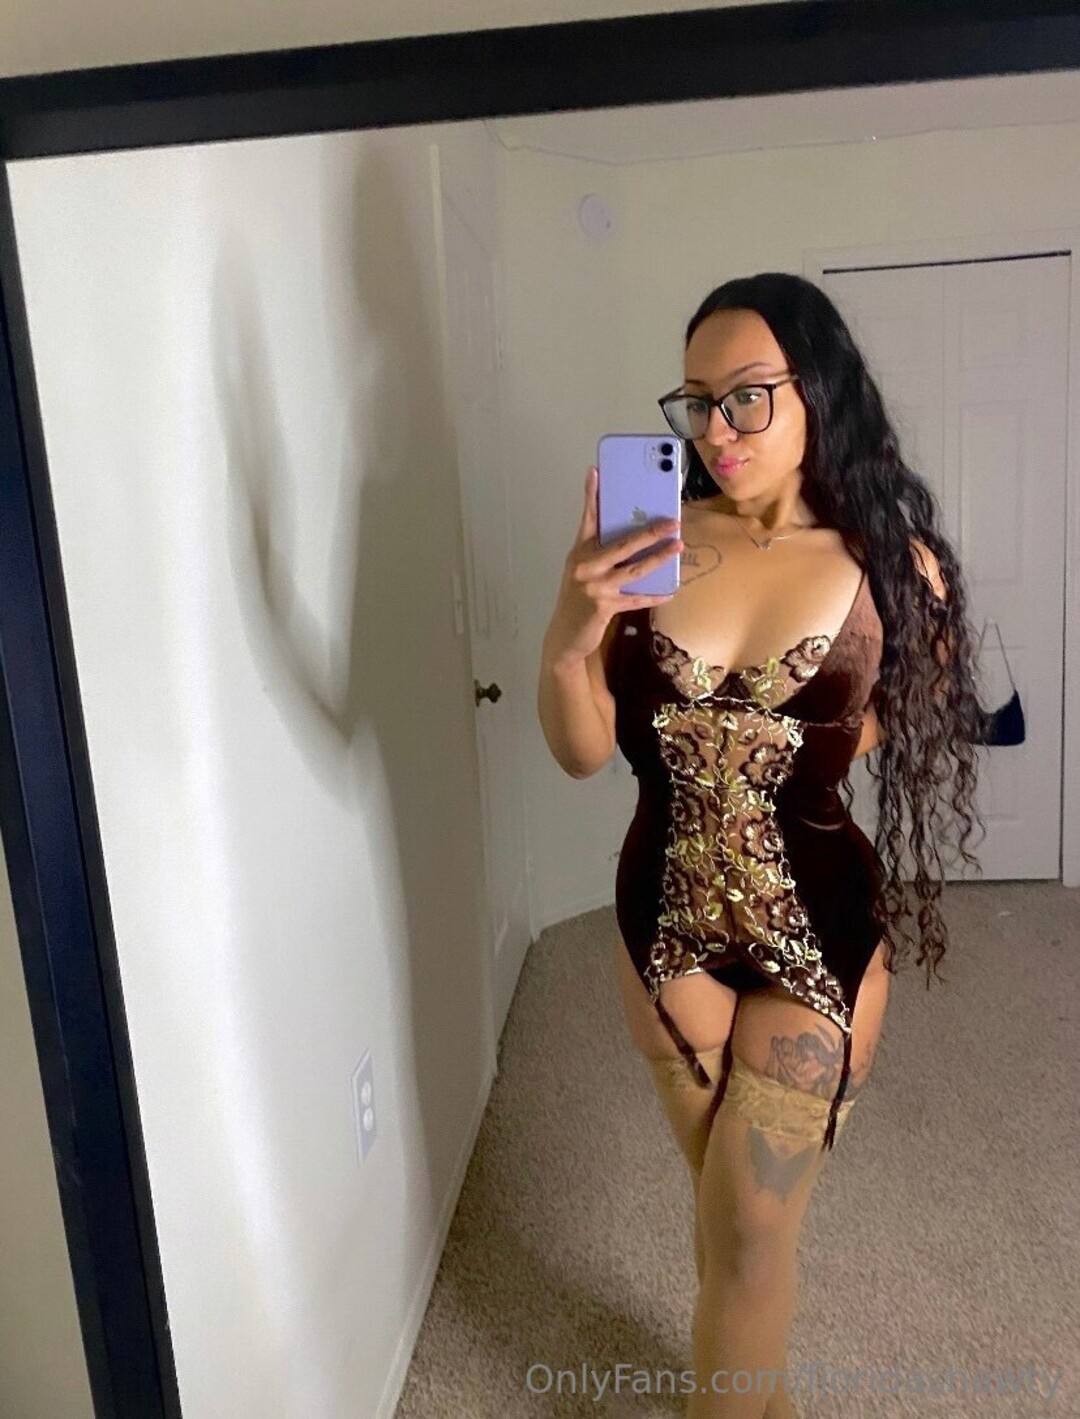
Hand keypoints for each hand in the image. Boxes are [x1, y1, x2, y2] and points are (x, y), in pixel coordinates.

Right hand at [543, 465, 681, 664]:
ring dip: (659, 558)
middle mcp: (586, 566)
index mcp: (580, 552)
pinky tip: (670, 590)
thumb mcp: (583, 571)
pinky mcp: (604, 607)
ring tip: (678, 546)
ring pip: (634, 570)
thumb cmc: (577, 598)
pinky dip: (654, 595)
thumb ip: (600, 552)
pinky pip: (636, 599)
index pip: (587, 519)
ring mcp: (595, 587)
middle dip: (650, 531)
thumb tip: (632, 535)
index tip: (596, 471)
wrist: (564, 635)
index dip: (592, 495)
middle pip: (623, 544)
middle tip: (673, 521)